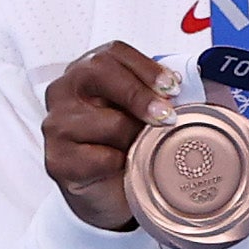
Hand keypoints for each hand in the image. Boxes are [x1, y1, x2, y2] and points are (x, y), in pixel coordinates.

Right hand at [42, 44, 170, 231]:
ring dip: (135, 138)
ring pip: (109, 121)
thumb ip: (154, 95)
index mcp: (85, 73)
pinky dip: (121, 164)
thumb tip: (192, 85)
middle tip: (167, 116)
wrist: (106, 195)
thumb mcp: (139, 114)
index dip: (146, 67)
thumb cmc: (123, 147)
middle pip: (100, 72)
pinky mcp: (58, 159)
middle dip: (140, 93)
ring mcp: (56, 124)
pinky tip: (122, 168)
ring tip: (140, 149)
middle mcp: (64, 92)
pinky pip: (102, 157)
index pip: (111, 53)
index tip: (172, 87)